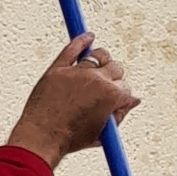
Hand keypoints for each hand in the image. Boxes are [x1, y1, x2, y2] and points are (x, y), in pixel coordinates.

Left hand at [6, 33, 139, 169]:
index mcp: (112, 95)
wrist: (41, 138)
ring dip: (101, 59)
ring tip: (97, 67)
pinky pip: (72, 48)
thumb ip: (120, 114)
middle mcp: (97, 79)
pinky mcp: (57, 69)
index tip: (112, 101)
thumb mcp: (103, 133)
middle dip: (113, 77)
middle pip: (115, 68)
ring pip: (97, 55)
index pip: (125, 87)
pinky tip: (88, 37)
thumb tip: (135, 100)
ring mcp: (76, 72)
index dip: (120, 96)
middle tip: (104, 87)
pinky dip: (81, 40)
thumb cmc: (71, 139)